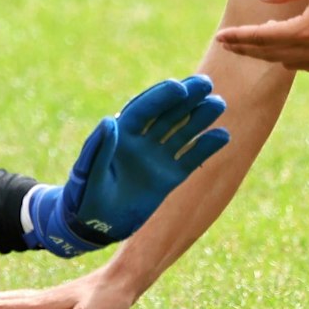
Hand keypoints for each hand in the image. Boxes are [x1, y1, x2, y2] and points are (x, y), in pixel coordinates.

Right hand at [0, 267, 141, 308]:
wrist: (122, 280)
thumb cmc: (106, 299)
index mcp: (42, 305)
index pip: (5, 307)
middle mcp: (40, 299)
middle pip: (2, 300)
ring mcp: (46, 299)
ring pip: (11, 299)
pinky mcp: (55, 301)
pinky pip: (22, 303)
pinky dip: (7, 305)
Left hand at [22, 75, 229, 256]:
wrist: (94, 225)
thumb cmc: (85, 195)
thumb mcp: (89, 173)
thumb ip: (100, 148)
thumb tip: (110, 120)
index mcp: (120, 134)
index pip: (144, 109)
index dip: (161, 97)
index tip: (180, 88)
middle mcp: (141, 141)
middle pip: (167, 114)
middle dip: (186, 98)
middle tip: (206, 83)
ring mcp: (156, 158)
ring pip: (182, 131)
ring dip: (199, 117)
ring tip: (218, 104)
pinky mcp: (169, 177)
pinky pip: (190, 158)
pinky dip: (206, 147)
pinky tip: (223, 135)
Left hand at [212, 0, 308, 70]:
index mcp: (305, 30)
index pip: (262, 37)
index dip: (238, 37)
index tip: (220, 37)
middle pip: (268, 53)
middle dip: (244, 48)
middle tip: (225, 43)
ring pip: (284, 61)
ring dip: (267, 53)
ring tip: (254, 41)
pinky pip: (303, 64)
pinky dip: (288, 57)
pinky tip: (284, 47)